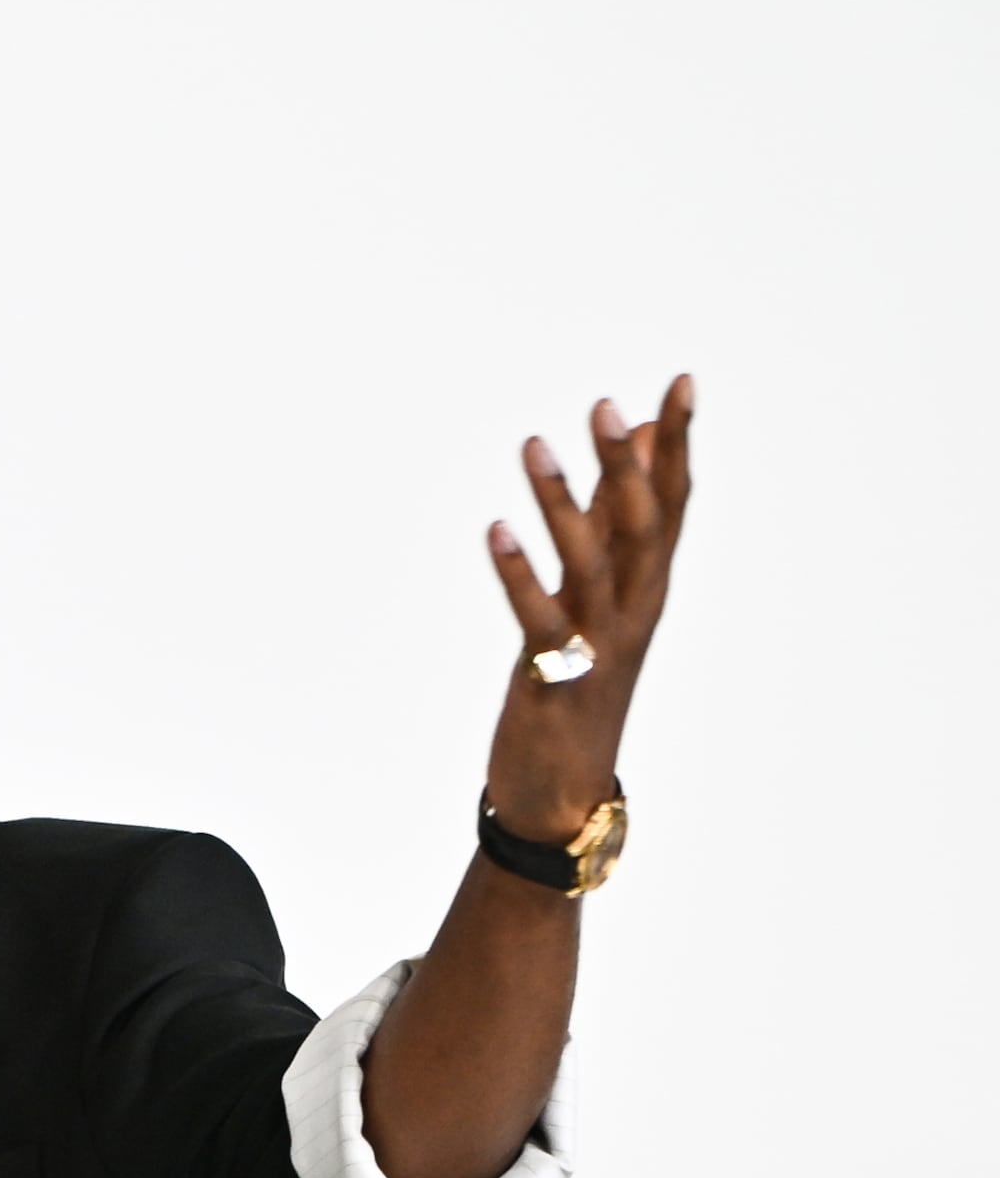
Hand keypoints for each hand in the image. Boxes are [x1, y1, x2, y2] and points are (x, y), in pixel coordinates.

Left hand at [481, 375, 693, 840]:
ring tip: (533, 446)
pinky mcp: (555, 680)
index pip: (673, 503)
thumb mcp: (600, 600)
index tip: (681, 382)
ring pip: (593, 565)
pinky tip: (496, 530)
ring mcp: (599, 647)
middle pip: (645, 526)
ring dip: (564, 505)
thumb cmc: (579, 685)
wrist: (562, 795)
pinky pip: (539, 620)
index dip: (677, 444)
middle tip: (604, 405)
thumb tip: (633, 447)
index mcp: (647, 590)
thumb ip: (616, 525)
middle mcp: (635, 612)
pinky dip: (519, 575)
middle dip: (629, 464)